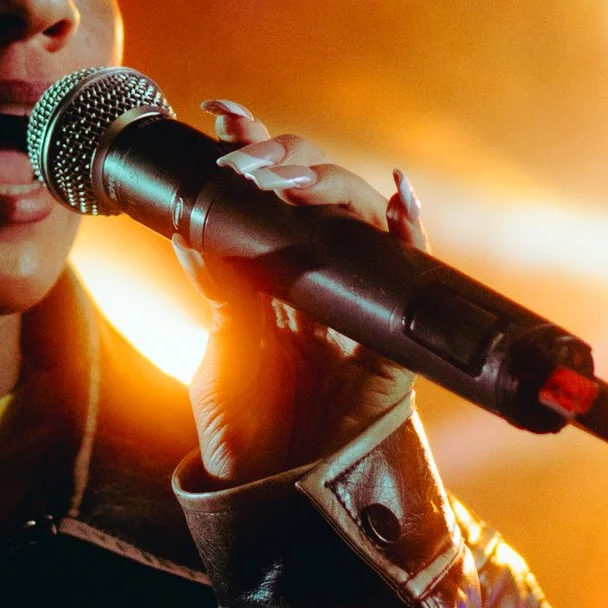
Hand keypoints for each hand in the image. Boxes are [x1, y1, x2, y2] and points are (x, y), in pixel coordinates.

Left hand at [180, 100, 427, 484]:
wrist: (277, 495)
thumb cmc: (247, 429)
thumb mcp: (221, 342)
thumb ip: (217, 284)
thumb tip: (196, 216)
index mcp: (273, 277)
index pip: (267, 197)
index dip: (252, 150)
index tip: (222, 112)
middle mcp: (316, 278)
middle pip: (312, 193)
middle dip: (279, 159)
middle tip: (241, 158)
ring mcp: (356, 301)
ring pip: (357, 216)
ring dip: (326, 185)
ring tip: (287, 180)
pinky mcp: (392, 336)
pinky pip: (411, 273)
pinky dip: (409, 233)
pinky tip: (399, 201)